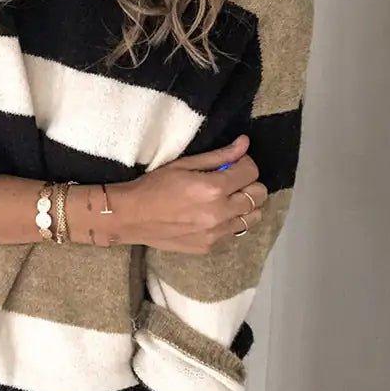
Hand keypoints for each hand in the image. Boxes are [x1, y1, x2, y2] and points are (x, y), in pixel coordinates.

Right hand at [113, 135, 267, 252]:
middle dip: (249, 184)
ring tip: (224, 200)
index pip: (251, 173)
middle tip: (231, 181)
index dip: (245, 164)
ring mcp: (215, 234)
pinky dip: (228, 222)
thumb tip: (244, 143)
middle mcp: (219, 213)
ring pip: (252, 218)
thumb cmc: (154, 185)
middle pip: (258, 197)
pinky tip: (209, 216)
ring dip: (243, 206)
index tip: (233, 163)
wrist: (130, 217)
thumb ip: (218, 156)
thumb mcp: (183, 164)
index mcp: (213, 189)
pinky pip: (232, 232)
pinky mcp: (208, 247)